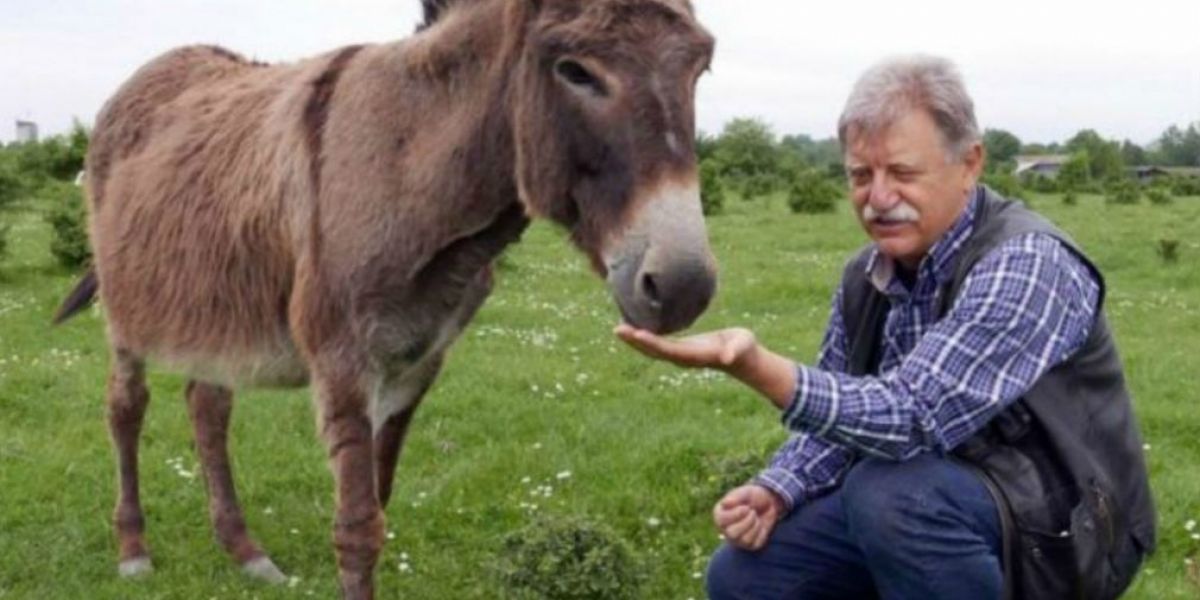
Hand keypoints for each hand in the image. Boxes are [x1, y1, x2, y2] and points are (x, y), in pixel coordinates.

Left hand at [613, 323, 758, 374]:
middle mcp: (683, 358)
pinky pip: (657, 344)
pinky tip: (632, 327)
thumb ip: (734, 351)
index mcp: (695, 356)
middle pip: (654, 351)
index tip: (637, 334)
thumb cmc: (743, 348)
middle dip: (636, 342)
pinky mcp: (679, 349)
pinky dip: (643, 337)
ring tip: (618, 328)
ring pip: (652, 349)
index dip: (653, 343)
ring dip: (634, 340)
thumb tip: (727, 357)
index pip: (669, 350)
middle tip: (617, 330)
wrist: (743, 358)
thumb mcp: (742, 346)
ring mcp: (679, 355)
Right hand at [713, 484, 784, 550]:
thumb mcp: (745, 493)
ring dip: (755, 526)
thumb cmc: (753, 497)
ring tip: (756, 518)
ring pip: (745, 540)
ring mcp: (737, 539)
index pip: (722, 520)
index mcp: (720, 514)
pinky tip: (760, 526)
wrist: (768, 503)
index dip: (737, 514)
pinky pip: (755, 544)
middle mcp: (726, 529)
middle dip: (747, 522)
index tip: (746, 507)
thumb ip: (736, 497)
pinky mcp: (749, 545)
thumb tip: (725, 503)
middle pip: (732, 534)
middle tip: (753, 512)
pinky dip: (761, 533)